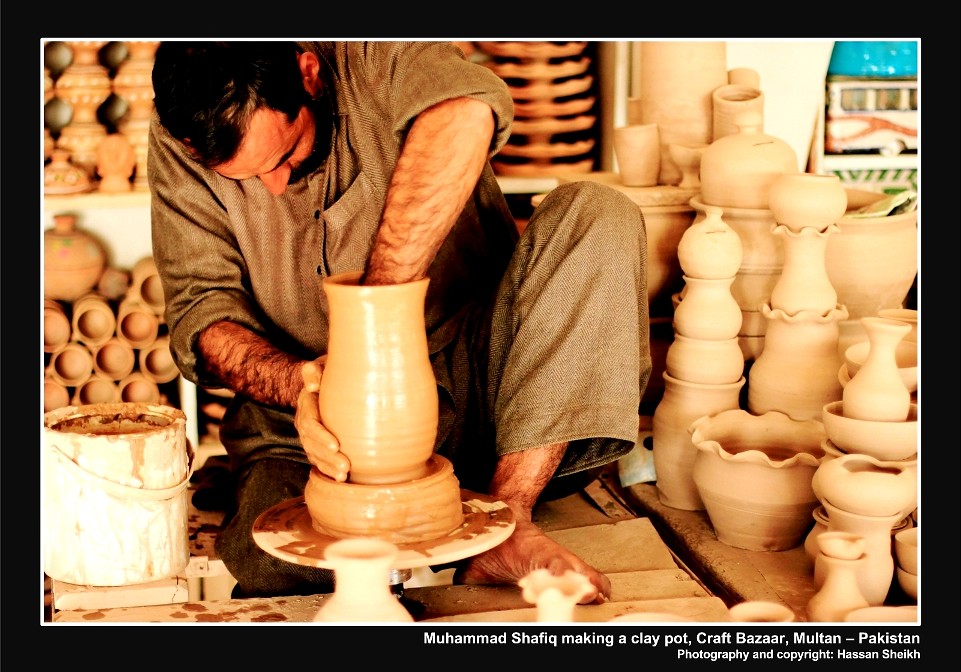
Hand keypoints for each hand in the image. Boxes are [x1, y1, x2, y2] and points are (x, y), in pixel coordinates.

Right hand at [294, 356, 349, 480]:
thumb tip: (312, 383)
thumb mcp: (322, 365)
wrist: (323, 380)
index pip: (310, 422)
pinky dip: (328, 470)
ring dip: (328, 467)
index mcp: (306, 403)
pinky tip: (341, 479)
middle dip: (328, 457)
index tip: (336, 445)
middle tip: (346, 466)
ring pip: (314, 454)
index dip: (321, 436)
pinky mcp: (315, 443)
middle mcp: (304, 421)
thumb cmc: (329, 371)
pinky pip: (318, 459)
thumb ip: (314, 370)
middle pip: (312, 443)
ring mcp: (308, 434)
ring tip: (344, 476)